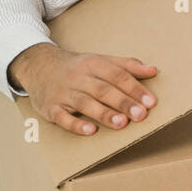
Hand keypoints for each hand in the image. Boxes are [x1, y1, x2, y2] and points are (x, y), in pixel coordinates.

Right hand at [9, 43, 158, 134]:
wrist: (38, 66)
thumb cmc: (77, 68)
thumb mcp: (100, 60)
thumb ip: (127, 66)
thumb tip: (153, 70)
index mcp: (93, 64)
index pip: (117, 75)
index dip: (134, 88)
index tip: (150, 102)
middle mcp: (78, 77)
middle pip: (103, 89)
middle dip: (123, 102)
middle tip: (141, 115)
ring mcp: (64, 93)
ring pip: (85, 103)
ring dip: (103, 113)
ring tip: (121, 123)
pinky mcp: (51, 107)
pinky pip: (62, 117)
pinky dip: (75, 124)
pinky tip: (90, 130)